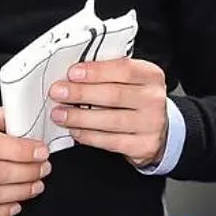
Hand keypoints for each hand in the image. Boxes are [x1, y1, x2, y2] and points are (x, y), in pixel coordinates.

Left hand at [50, 57, 170, 167]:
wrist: (157, 129)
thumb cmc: (135, 99)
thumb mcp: (131, 80)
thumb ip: (108, 73)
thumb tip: (73, 73)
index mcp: (151, 75)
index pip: (123, 69)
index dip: (96, 71)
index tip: (72, 73)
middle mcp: (154, 99)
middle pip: (114, 95)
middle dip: (81, 93)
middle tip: (58, 92)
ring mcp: (151, 124)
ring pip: (110, 120)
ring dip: (79, 117)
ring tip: (59, 113)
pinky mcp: (143, 146)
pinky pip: (110, 141)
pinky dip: (88, 135)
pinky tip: (74, 130)